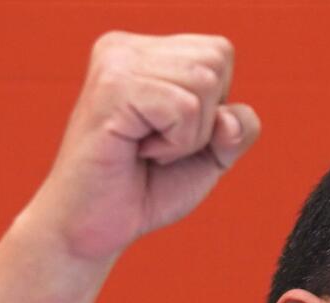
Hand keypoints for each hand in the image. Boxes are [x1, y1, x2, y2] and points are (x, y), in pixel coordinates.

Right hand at [30, 31, 259, 262]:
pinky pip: (184, 108)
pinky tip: (138, 152)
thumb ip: (238, 130)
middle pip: (216, 60)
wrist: (92, 230)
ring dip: (187, 136)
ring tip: (146, 150)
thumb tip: (229, 117)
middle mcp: (124, 47)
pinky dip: (175, 144)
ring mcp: (115, 63)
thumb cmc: (144, 190)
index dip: (213, 108)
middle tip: (156, 147)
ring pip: (203, 82)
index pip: (219, 53)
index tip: (168, 134)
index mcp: (143, 51)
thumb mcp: (209, 156)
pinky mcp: (112, 89)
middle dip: (203, 121)